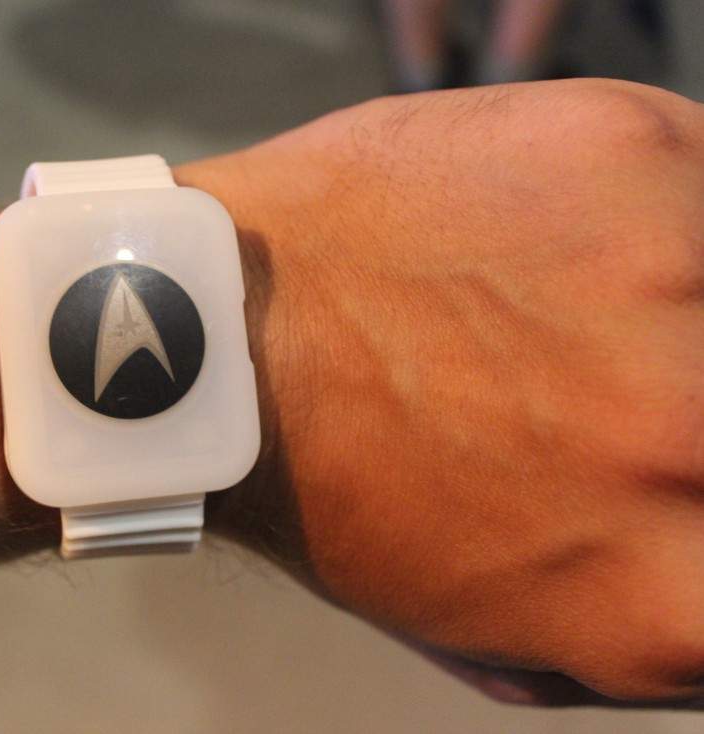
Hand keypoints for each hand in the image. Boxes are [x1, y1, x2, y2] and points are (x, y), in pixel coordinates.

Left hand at [183, 79, 703, 704]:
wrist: (219, 342)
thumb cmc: (329, 484)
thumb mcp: (491, 619)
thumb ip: (628, 609)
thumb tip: (697, 600)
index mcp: (677, 603)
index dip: (697, 499)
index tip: (673, 463)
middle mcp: (697, 448)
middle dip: (676, 403)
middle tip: (602, 382)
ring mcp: (676, 288)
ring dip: (666, 297)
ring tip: (566, 302)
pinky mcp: (630, 157)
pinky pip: (694, 176)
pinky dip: (643, 203)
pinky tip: (547, 233)